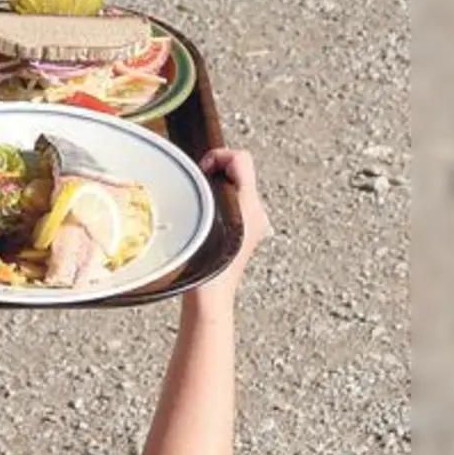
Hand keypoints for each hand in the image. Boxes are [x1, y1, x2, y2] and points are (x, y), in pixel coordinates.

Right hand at [191, 148, 270, 305]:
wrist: (211, 298)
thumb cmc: (202, 264)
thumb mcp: (196, 219)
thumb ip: (200, 190)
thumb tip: (197, 170)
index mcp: (250, 204)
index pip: (241, 158)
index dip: (218, 156)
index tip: (199, 171)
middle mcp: (257, 211)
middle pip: (238, 171)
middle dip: (216, 173)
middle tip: (196, 188)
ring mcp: (254, 222)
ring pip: (235, 187)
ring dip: (215, 188)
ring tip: (197, 204)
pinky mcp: (247, 232)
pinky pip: (234, 203)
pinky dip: (218, 202)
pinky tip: (203, 219)